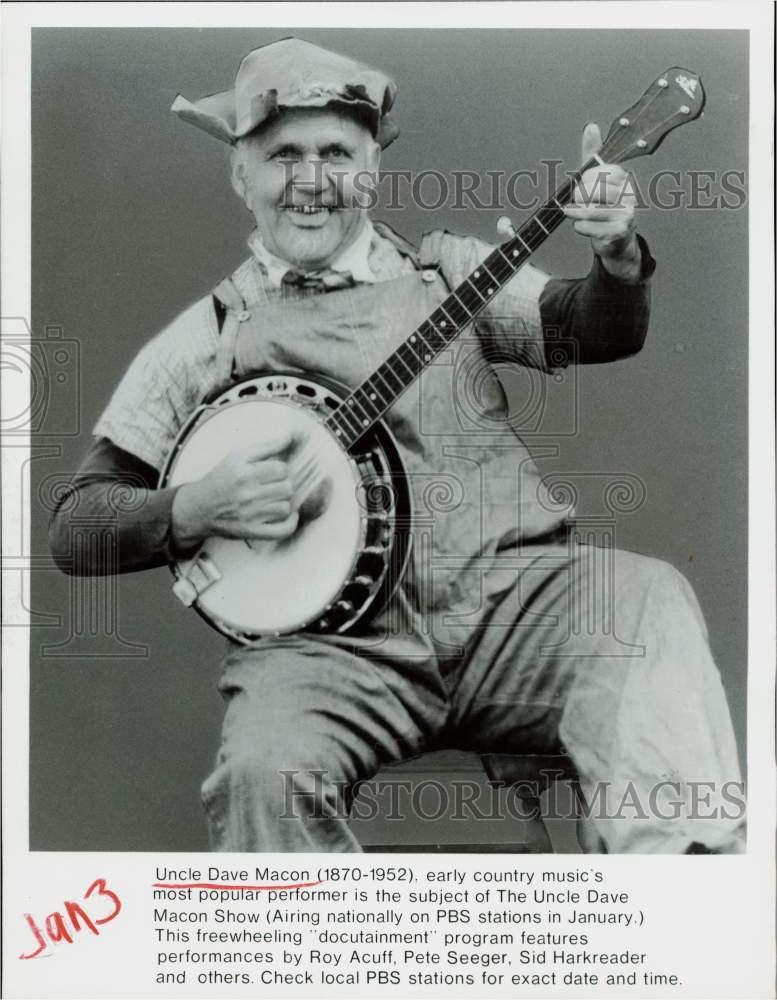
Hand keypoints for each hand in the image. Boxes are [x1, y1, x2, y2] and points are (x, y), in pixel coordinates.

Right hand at [172, 432, 298, 547]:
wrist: (197, 508)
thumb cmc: (220, 479)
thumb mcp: (237, 457)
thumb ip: (266, 446)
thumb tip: (290, 437)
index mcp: (243, 473)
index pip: (281, 469)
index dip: (281, 470)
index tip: (274, 473)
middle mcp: (246, 494)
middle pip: (287, 488)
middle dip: (284, 485)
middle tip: (274, 487)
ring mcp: (249, 515)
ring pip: (285, 507)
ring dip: (283, 503)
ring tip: (274, 500)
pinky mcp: (251, 532)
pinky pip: (282, 530)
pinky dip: (290, 523)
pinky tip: (288, 516)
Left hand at [563, 123, 641, 282]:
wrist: (616, 243)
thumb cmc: (604, 209)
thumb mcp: (597, 180)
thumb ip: (592, 155)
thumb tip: (591, 126)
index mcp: (624, 178)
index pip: (600, 171)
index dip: (586, 178)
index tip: (582, 183)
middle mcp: (629, 194)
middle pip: (594, 189)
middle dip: (578, 195)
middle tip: (575, 200)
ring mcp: (627, 214)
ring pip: (590, 209)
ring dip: (576, 212)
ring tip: (573, 213)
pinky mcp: (620, 232)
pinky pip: (590, 226)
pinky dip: (580, 227)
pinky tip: (581, 225)